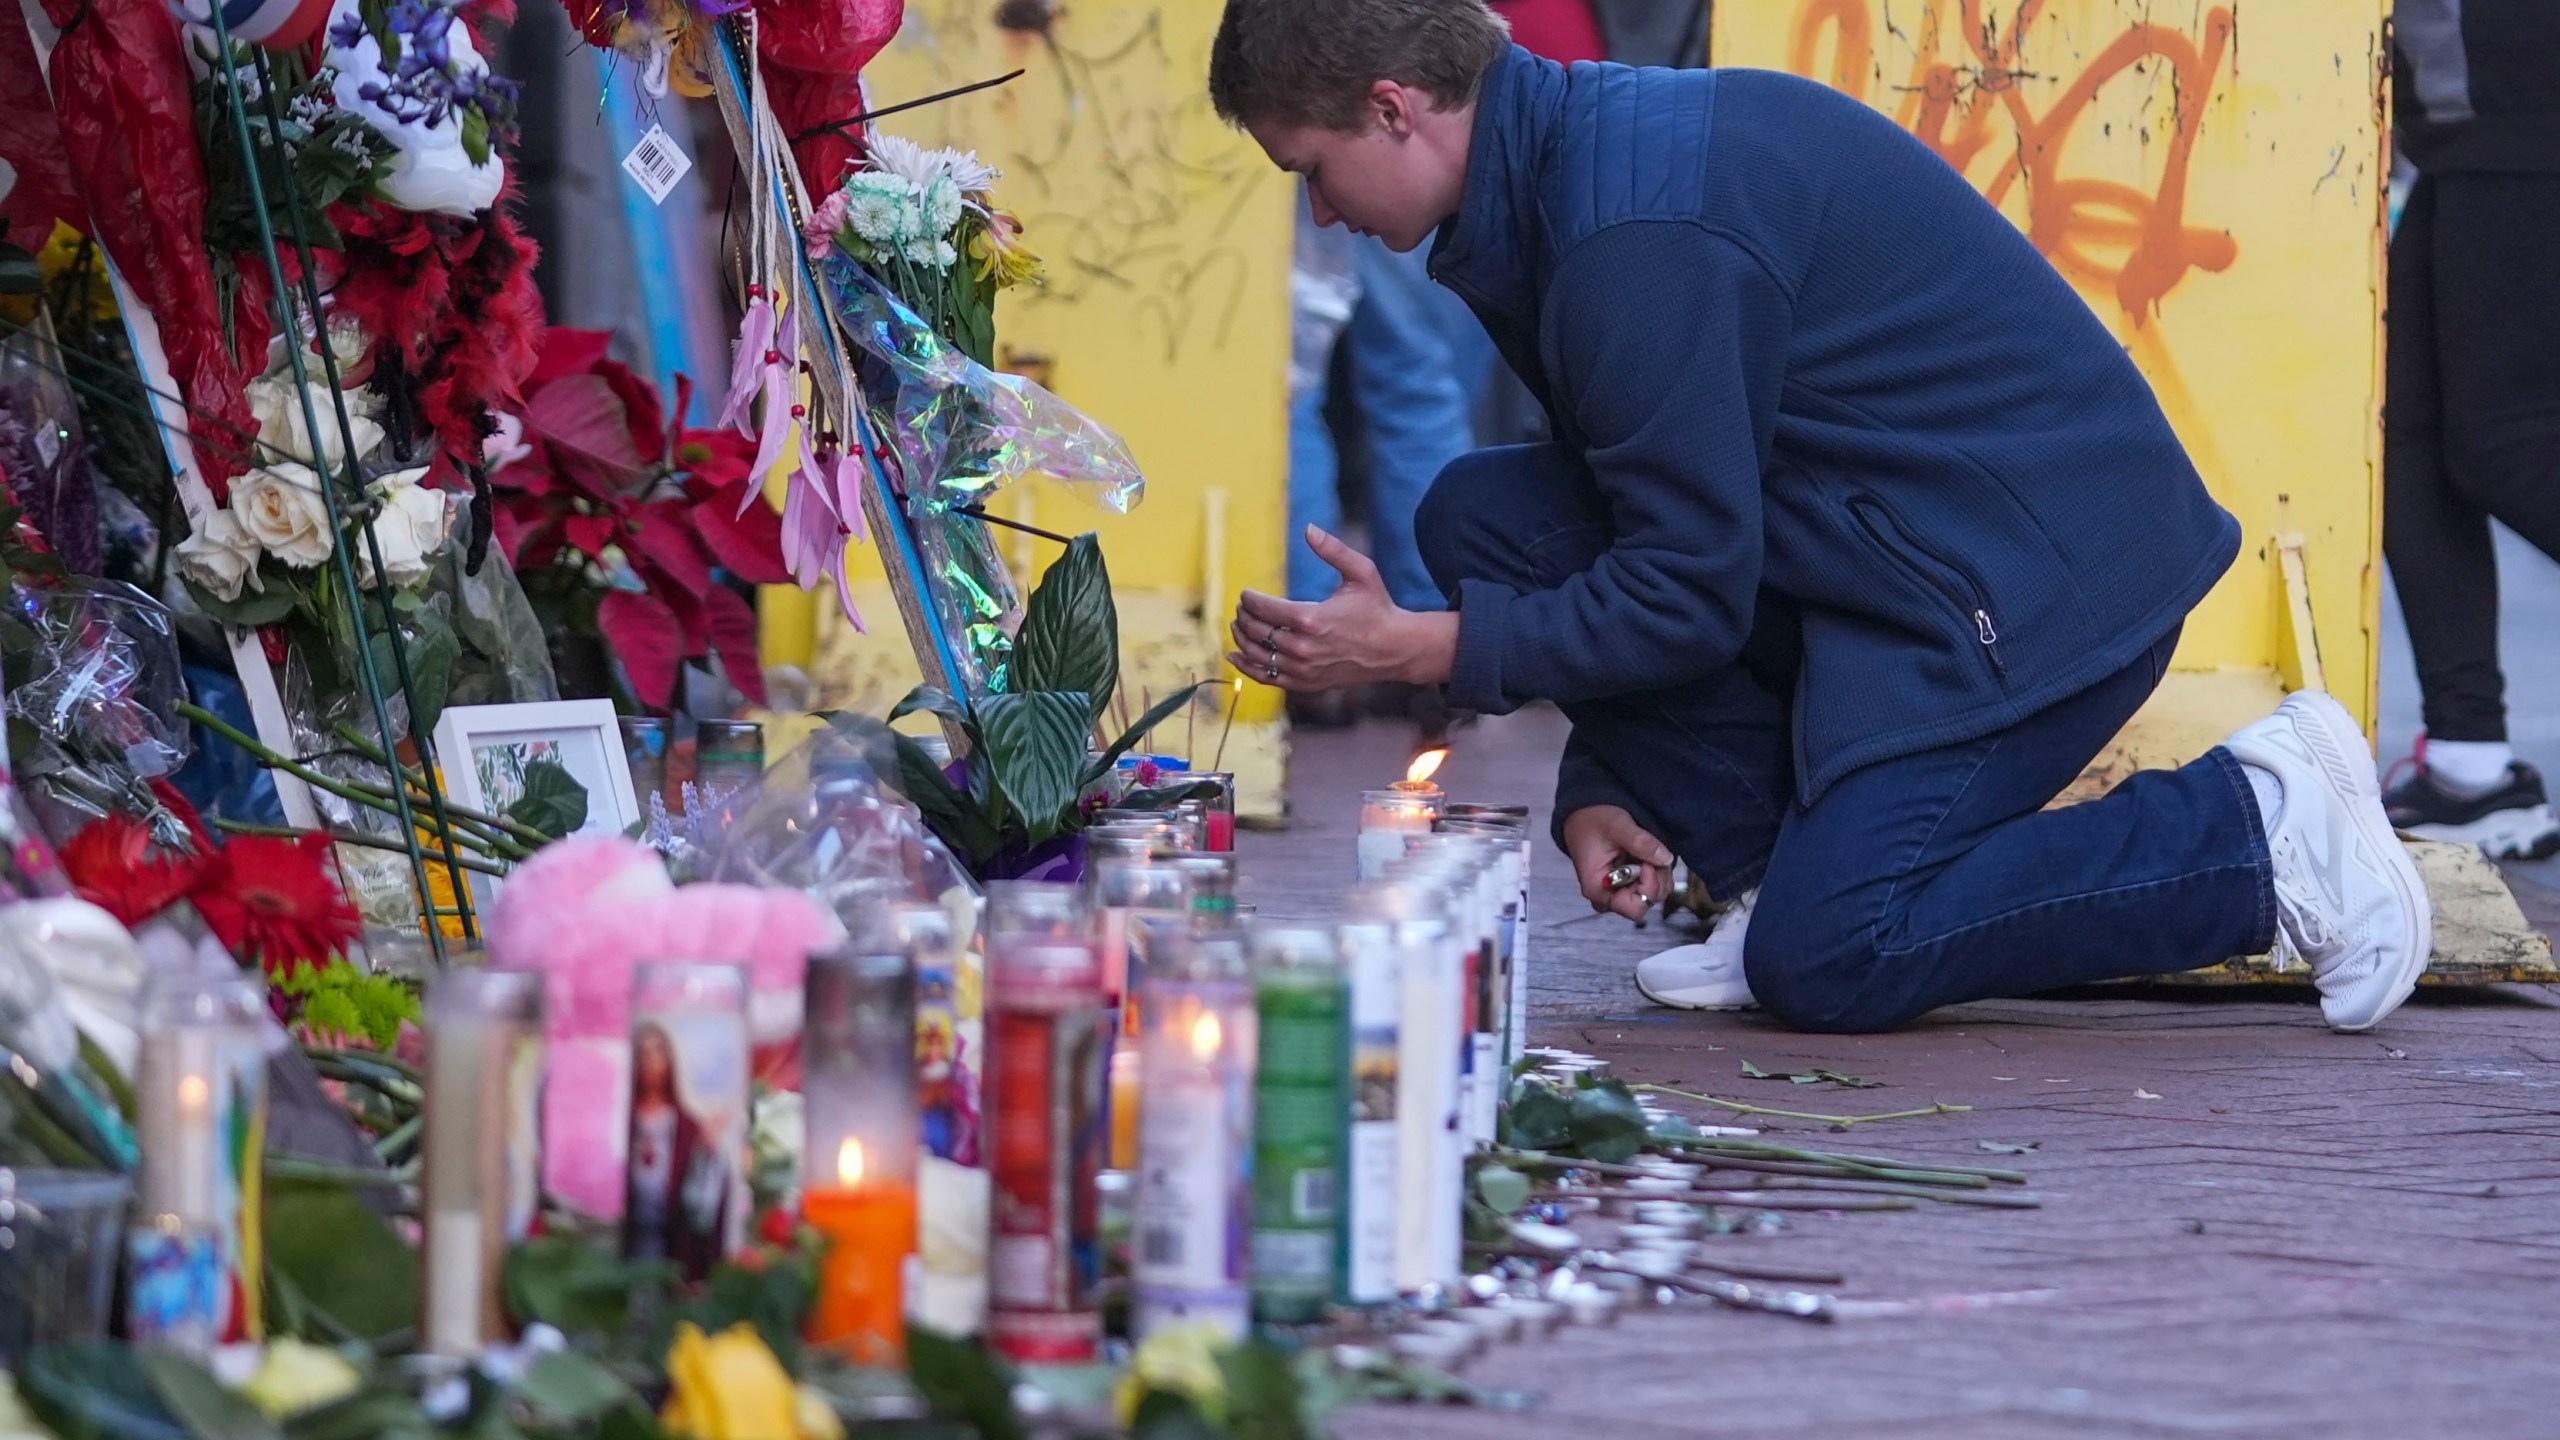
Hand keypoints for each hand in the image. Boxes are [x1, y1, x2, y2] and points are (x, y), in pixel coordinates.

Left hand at [1226, 526, 1457, 690]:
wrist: (1394, 649)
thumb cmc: (1377, 608)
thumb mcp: (1361, 572)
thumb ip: (1333, 550)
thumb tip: (1309, 528)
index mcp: (1311, 618)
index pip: (1263, 608)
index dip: (1249, 599)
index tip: (1247, 594)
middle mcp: (1303, 647)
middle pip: (1256, 630)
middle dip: (1244, 616)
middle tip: (1242, 608)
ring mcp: (1303, 668)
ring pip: (1257, 654)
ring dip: (1241, 638)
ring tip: (1238, 625)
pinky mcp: (1305, 683)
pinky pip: (1266, 677)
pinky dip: (1246, 667)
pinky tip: (1234, 655)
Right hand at [1561, 805, 1673, 921]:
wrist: (1583, 816)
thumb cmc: (1592, 822)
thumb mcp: (1617, 826)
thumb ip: (1640, 842)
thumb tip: (1665, 858)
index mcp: (1598, 888)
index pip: (1634, 908)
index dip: (1648, 888)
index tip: (1647, 863)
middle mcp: (1608, 896)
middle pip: (1646, 903)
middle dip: (1656, 878)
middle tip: (1651, 853)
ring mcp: (1619, 892)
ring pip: (1653, 896)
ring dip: (1659, 874)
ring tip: (1648, 851)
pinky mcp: (1628, 885)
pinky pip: (1652, 887)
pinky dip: (1657, 871)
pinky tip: (1648, 855)